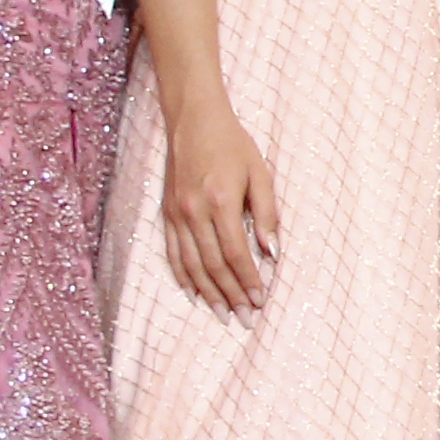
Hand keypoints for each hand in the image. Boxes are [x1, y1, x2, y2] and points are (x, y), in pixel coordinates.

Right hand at [158, 105, 277, 313]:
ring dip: (208, 294)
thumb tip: (272, 252)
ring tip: (223, 315)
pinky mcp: (167, 213)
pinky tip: (194, 294)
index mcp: (220, 202)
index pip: (235, 253)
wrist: (193, 120)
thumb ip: (267, 213)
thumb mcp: (259, 172)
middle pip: (213, 266)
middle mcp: (194, 212)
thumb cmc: (232, 144)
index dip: (248, 280)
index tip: (261, 300)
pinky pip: (174, 253)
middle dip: (231, 295)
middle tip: (246, 318)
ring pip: (192, 265)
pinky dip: (184, 277)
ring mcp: (177, 214)